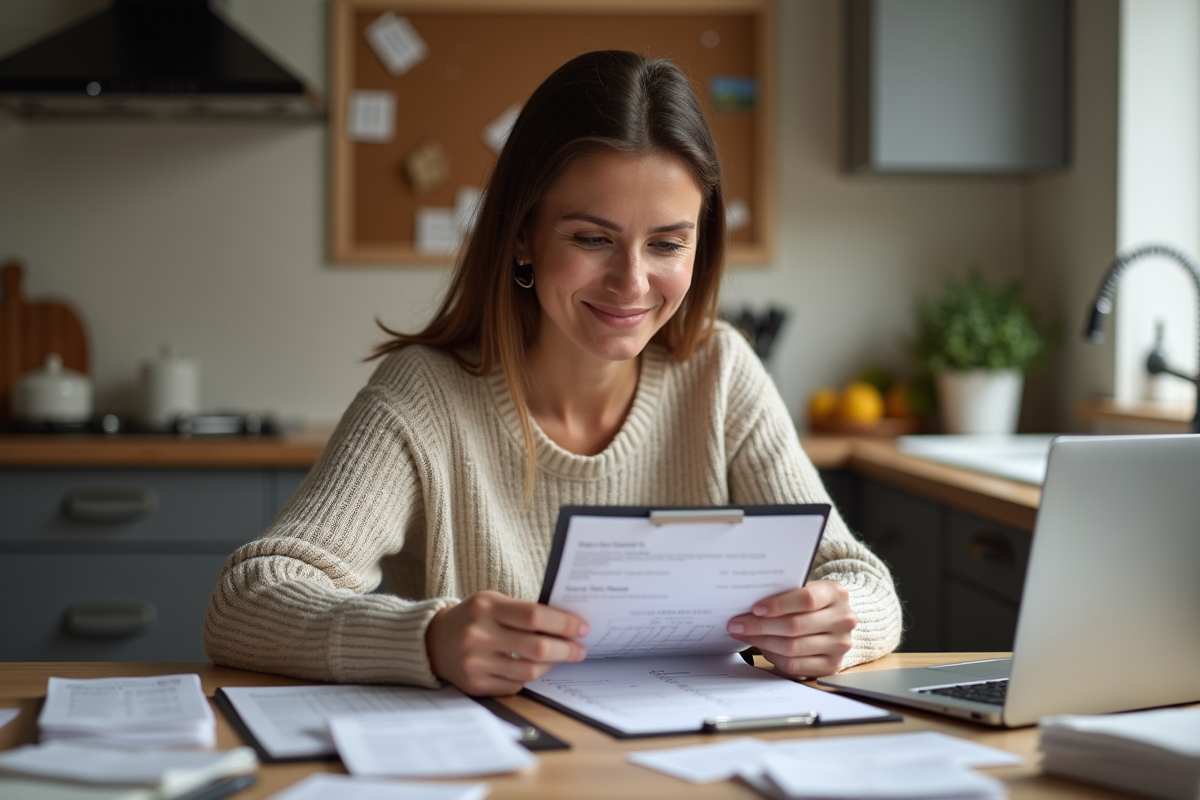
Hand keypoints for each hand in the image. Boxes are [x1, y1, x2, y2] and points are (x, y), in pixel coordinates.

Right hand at [426, 590, 588, 695]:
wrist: (433, 640)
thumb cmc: (473, 617)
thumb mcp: (493, 603)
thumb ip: (524, 612)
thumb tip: (566, 626)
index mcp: (486, 607)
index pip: (535, 616)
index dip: (563, 624)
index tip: (581, 628)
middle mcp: (479, 635)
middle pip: (537, 648)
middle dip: (566, 650)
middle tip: (579, 649)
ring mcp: (475, 663)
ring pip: (530, 671)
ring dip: (550, 665)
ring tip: (557, 658)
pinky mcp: (474, 685)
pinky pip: (515, 685)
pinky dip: (527, 676)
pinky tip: (529, 667)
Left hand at [725, 580, 855, 677]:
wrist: (835, 620)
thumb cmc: (812, 602)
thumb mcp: (805, 589)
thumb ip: (784, 594)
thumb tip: (747, 606)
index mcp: (836, 594)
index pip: (806, 599)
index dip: (778, 605)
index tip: (755, 608)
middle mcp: (844, 619)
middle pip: (795, 626)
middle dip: (761, 626)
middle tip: (737, 624)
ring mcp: (840, 645)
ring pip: (793, 647)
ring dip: (762, 642)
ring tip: (744, 635)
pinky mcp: (832, 665)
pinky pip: (796, 665)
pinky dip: (774, 657)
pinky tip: (762, 648)